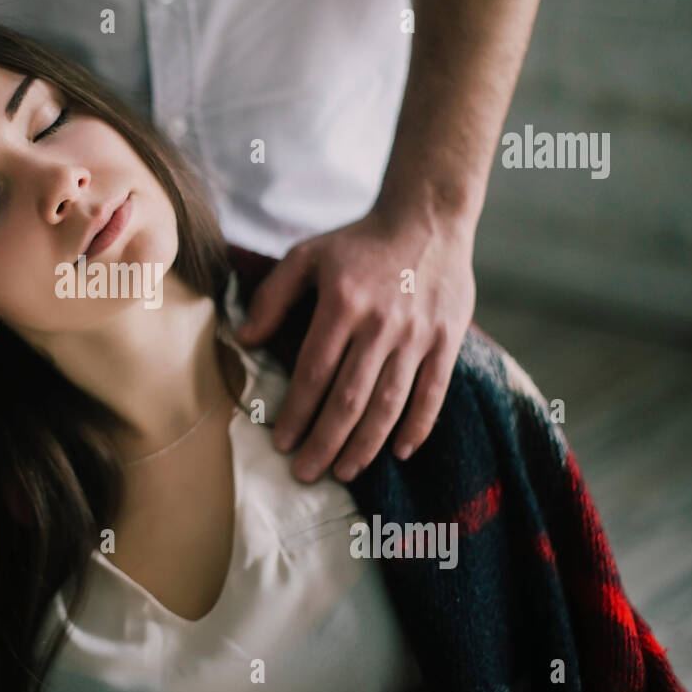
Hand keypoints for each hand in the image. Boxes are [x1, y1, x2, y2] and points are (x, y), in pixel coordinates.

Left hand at [234, 206, 475, 482]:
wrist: (426, 219)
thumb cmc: (358, 242)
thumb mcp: (306, 256)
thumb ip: (273, 297)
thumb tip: (245, 340)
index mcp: (342, 305)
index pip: (314, 373)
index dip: (297, 413)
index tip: (283, 443)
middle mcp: (381, 325)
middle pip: (349, 398)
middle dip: (325, 442)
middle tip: (306, 473)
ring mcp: (417, 336)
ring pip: (389, 404)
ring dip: (365, 445)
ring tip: (344, 471)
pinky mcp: (446, 341)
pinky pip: (432, 393)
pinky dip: (417, 426)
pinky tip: (398, 452)